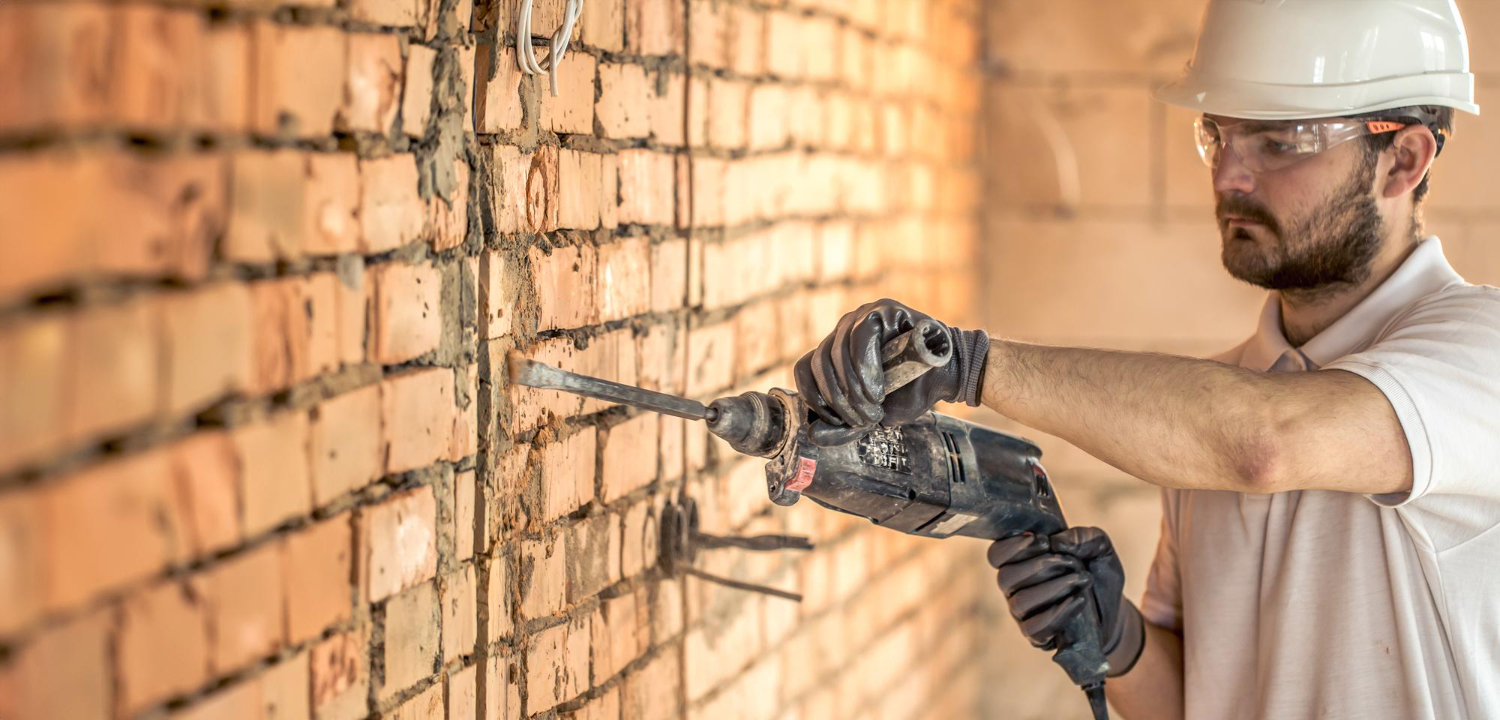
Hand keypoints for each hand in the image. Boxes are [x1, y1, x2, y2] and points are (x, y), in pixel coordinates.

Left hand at [793, 299, 989, 445]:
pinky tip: (878, 389)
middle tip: (863, 419)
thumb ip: (844, 425)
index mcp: (834, 352)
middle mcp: (842, 330)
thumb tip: (814, 435)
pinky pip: (860, 338)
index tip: (834, 419)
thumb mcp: (872, 415)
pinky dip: (865, 369)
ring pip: (837, 353)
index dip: (812, 397)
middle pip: (819, 364)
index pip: (804, 369)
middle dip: (839, 399)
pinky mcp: (882, 310)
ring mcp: (860, 317)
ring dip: (854, 389)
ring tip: (874, 407)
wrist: (947, 378)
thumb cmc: (909, 392)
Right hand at [987, 527, 1144, 676]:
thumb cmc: (1096, 573)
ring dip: (1053, 588)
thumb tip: (1058, 542)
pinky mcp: (1036, 635)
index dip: (1012, 546)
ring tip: (1082, 580)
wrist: (1113, 609)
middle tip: (1071, 562)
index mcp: (1020, 560)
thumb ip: (1085, 537)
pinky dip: (1059, 613)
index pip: (996, 554)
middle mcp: (1015, 587)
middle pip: (1005, 578)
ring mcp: (1023, 613)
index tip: (1042, 540)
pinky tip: (1079, 601)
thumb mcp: (1100, 548)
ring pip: (1020, 602)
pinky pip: (1034, 628)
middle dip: (1040, 566)